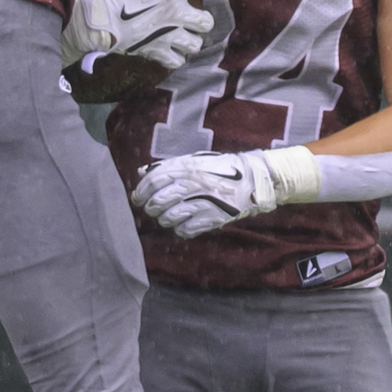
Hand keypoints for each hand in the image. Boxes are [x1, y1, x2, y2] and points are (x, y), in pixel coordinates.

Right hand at [61, 0, 213, 69]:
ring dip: (189, 41)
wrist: (98, 20)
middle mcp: (176, 14)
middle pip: (206, 22)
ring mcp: (168, 36)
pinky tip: (169, 50)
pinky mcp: (157, 52)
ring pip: (195, 45)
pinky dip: (174, 57)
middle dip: (202, 21)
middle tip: (191, 19)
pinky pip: (177, 61)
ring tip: (182, 38)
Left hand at [131, 146, 319, 237]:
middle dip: (151, 208)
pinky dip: (180, 230)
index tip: (137, 198)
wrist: (254, 180)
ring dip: (164, 220)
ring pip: (169, 218)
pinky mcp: (212, 218)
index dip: (141, 191)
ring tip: (168, 217)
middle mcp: (192, 184)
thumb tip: (141, 172)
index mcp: (187, 167)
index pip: (153, 180)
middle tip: (153, 209)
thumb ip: (169, 166)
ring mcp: (202, 202)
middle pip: (158, 202)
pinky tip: (184, 224)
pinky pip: (185, 230)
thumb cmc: (221, 169)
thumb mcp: (195, 161)